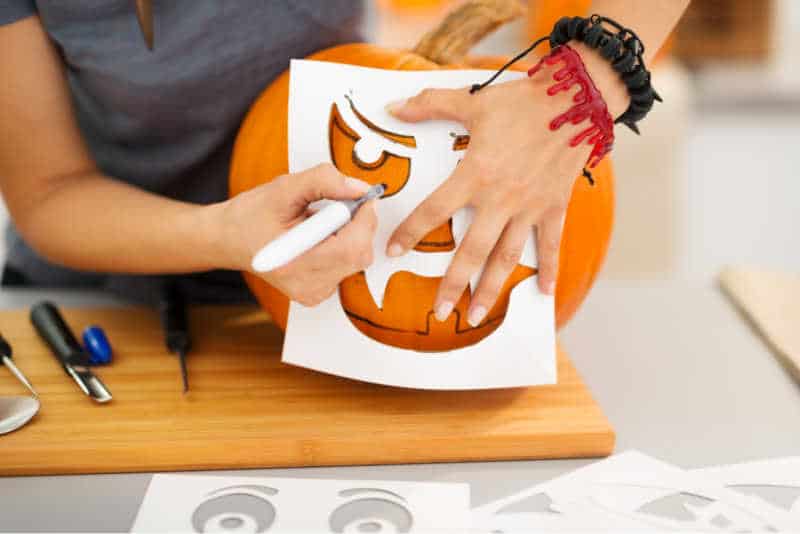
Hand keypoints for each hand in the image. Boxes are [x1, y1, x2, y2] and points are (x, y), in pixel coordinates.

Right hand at [216, 163, 376, 305]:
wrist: (229, 240)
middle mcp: (307, 286)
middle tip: (334, 207)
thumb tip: (358, 188)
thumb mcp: (284, 188)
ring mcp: (313, 293)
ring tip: (318, 224)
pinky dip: (342, 247)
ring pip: (356, 260)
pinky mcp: (317, 294)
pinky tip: (318, 239)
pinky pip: (347, 267)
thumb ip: (323, 182)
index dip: (364, 218)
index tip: (360, 197)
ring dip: (349, 235)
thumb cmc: (250, 216)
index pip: (352, 247)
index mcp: (295, 264)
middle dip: (357, 225)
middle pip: (359, 254)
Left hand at [386, 43, 626, 326]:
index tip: (393, 251)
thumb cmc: (523, 101)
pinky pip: (551, 244)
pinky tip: (543, 293)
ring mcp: (530, 207)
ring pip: (507, 257)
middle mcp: (501, 198)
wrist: (576, 97)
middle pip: (471, 251)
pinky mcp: (555, 207)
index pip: (434, 210)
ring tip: (478, 315)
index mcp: (475, 174)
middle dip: (453, 285)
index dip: (411, 232)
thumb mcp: (473, 101)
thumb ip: (430, 105)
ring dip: (491, 289)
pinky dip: (549, 269)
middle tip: (440, 313)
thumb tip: (394, 107)